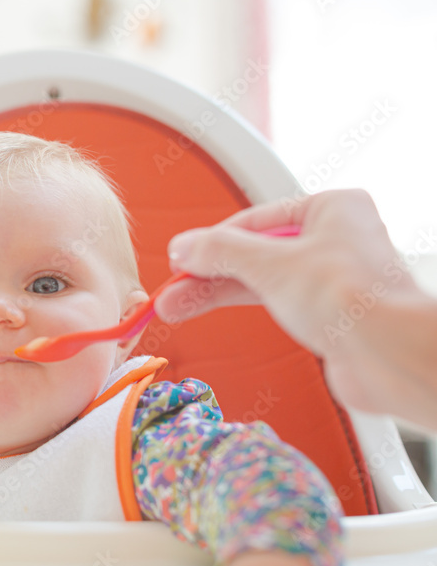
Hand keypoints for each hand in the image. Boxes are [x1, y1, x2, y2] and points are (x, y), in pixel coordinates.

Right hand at [153, 189, 436, 424]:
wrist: (391, 356)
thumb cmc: (351, 299)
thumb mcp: (270, 263)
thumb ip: (220, 251)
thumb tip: (184, 245)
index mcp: (331, 209)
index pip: (253, 220)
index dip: (212, 242)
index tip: (179, 259)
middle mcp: (335, 239)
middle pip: (254, 252)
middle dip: (208, 273)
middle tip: (173, 290)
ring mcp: (334, 278)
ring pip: (262, 279)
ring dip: (218, 292)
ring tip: (176, 308)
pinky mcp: (331, 314)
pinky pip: (277, 303)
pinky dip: (246, 308)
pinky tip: (220, 314)